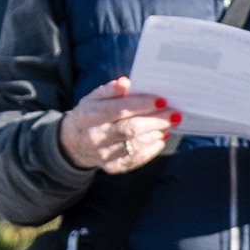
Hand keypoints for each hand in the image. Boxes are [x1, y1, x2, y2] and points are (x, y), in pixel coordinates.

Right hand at [58, 78, 177, 173]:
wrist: (75, 142)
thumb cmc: (91, 114)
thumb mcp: (94, 98)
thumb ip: (110, 90)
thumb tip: (125, 82)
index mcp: (90, 115)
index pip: (120, 109)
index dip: (142, 104)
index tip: (162, 100)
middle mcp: (95, 136)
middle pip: (131, 128)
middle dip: (156, 120)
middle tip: (175, 114)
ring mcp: (103, 154)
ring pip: (136, 144)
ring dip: (157, 133)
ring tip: (171, 123)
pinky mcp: (111, 167)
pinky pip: (136, 160)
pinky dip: (152, 149)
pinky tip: (161, 138)